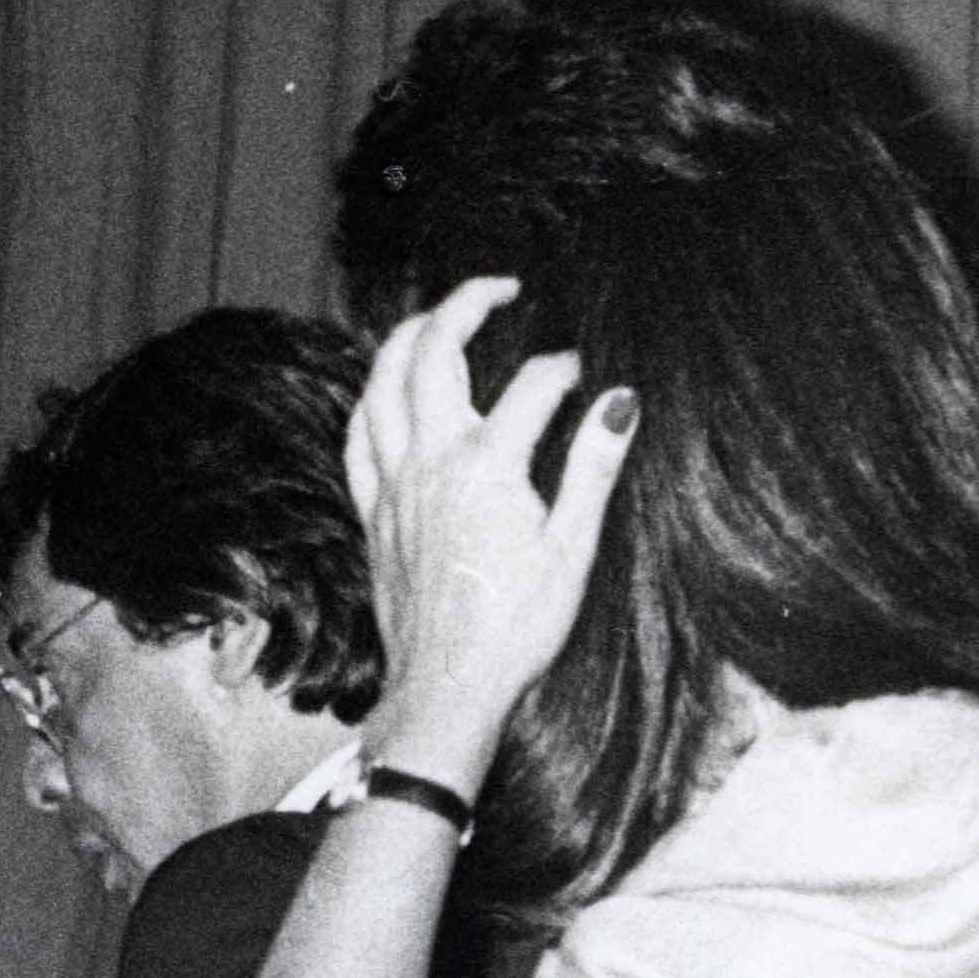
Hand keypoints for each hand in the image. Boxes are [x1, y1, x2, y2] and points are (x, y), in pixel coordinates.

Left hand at [343, 275, 641, 780]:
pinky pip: (358, 436)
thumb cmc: (516, 629)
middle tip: (501, 288)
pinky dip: (373, 398)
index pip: (534, 384)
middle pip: (434, 352)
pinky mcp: (373, 512)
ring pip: (382, 383)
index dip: (566, 369)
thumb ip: (592, 467)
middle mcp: (430, 463)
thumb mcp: (572, 549)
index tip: (588, 375)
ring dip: (407, 337)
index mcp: (486, 468)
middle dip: (466, 303)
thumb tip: (619, 402)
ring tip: (438, 318)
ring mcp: (392, 485)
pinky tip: (388, 391)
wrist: (448, 689)